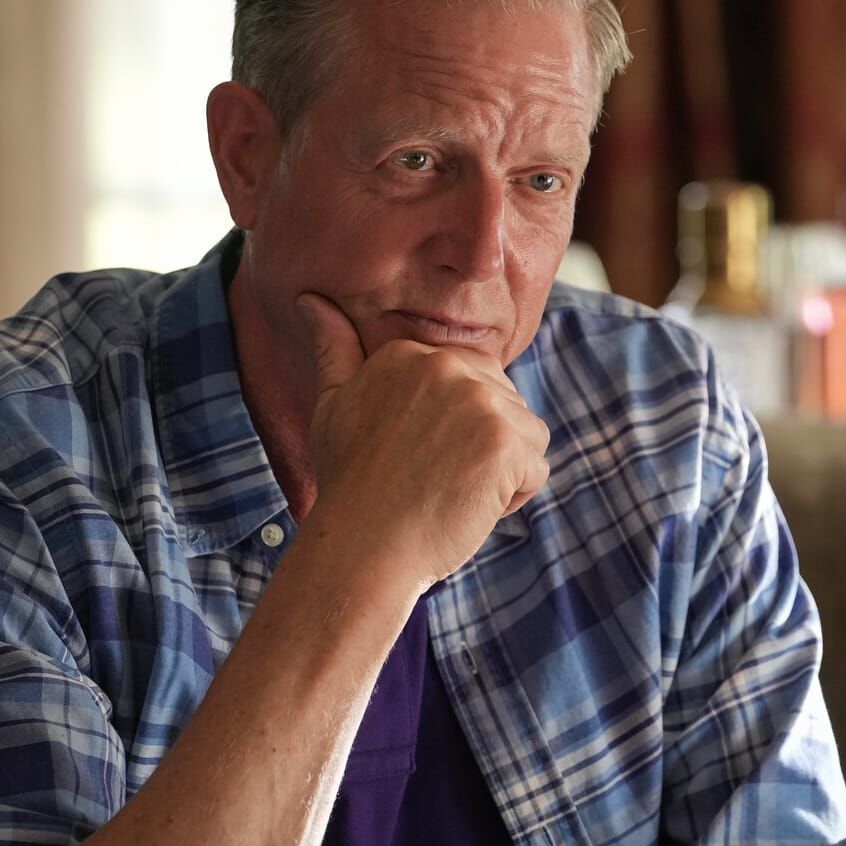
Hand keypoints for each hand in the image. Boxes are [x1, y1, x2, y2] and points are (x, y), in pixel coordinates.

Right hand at [295, 293, 548, 589]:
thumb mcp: (333, 404)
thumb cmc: (348, 484)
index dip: (448, 429)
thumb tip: (309, 299)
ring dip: (497, 470)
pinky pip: (535, 466)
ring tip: (447, 492)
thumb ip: (334, 348)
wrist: (361, 547)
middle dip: (479, 444)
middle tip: (429, 478)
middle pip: (499, 401)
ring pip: (522, 433)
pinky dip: (512, 496)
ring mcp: (479, 400)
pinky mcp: (507, 438)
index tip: (410, 458)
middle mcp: (444, 364)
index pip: (467, 381)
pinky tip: (468, 507)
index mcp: (407, 352)